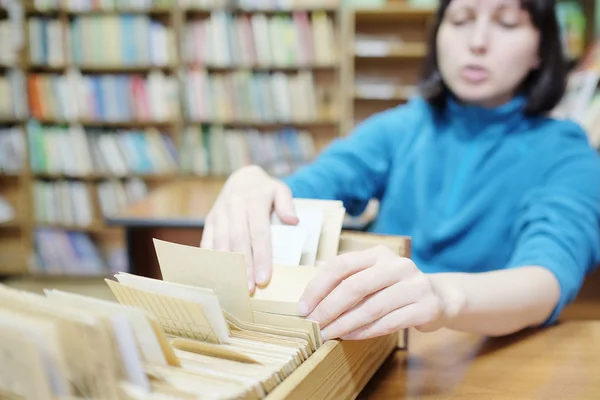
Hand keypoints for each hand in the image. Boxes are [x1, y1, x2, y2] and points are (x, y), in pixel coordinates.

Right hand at [200, 165, 298, 292]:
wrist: (242, 178)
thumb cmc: (265, 190)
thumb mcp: (280, 190)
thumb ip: (287, 204)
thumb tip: (293, 221)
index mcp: (253, 199)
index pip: (258, 231)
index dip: (261, 255)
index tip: (264, 278)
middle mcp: (234, 205)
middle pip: (238, 239)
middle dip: (243, 265)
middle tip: (249, 289)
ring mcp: (219, 212)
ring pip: (221, 241)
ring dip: (227, 265)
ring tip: (235, 286)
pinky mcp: (209, 220)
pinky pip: (207, 240)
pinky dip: (211, 258)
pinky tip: (216, 275)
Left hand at [297, 245, 462, 340]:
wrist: (439, 298)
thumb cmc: (394, 288)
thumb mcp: (372, 275)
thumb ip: (346, 279)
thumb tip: (309, 296)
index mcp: (378, 253)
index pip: (341, 265)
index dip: (318, 287)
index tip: (303, 308)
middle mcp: (397, 265)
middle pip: (354, 286)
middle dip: (328, 308)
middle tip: (313, 326)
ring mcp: (414, 285)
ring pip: (370, 308)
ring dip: (344, 324)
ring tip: (327, 334)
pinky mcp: (425, 307)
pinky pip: (387, 323)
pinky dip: (364, 332)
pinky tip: (349, 336)